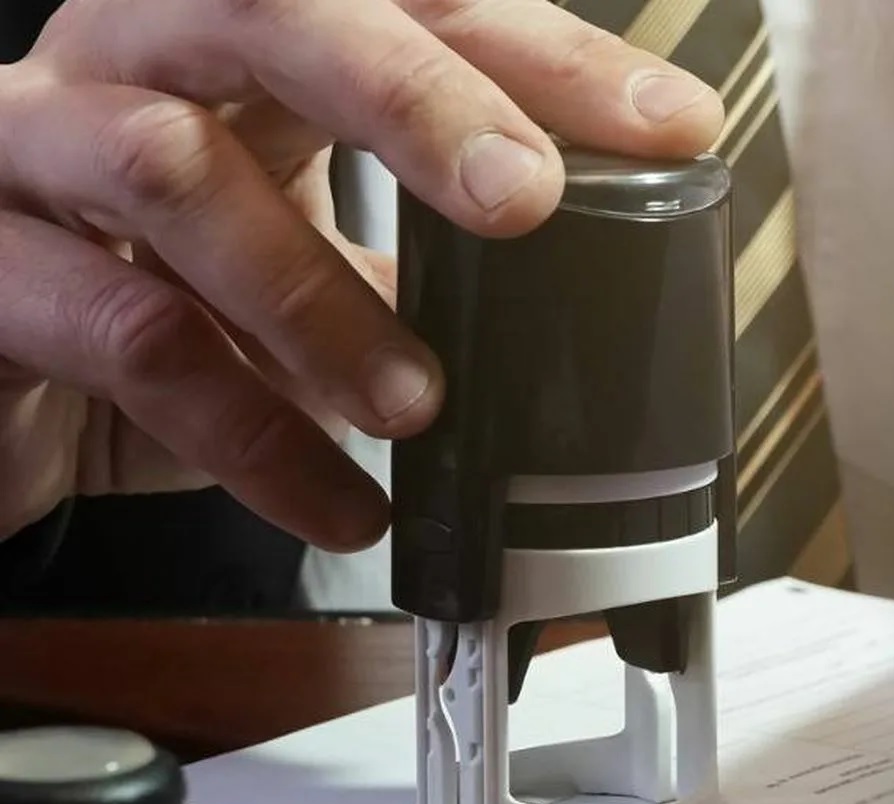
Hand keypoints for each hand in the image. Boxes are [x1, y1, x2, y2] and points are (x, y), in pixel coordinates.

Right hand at [0, 0, 722, 549]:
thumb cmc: (149, 295)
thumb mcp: (294, 252)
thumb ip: (407, 253)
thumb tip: (579, 298)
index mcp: (237, 39)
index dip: (543, 51)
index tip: (667, 124)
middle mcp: (131, 58)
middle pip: (276, 8)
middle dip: (420, 100)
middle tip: (528, 200)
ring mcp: (31, 146)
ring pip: (171, 166)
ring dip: (317, 293)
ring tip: (417, 402)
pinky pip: (118, 335)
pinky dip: (249, 432)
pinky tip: (339, 503)